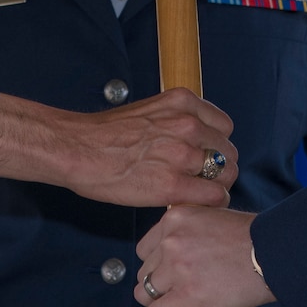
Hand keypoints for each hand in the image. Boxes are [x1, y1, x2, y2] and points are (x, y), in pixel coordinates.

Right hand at [0, 90, 236, 206]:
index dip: (216, 145)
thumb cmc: (107, 134)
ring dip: (217, 186)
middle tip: (204, 179)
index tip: (206, 156)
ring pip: (226, 174)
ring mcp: (182, 155)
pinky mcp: (173, 185)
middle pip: (228, 151)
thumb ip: (179, 121)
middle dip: (220, 167)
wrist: (78, 150)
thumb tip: (199, 140)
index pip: (224, 127)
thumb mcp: (152, 111)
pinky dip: (211, 203)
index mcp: (182, 103)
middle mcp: (187, 125)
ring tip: (199, 192)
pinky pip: (214, 196)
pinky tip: (196, 203)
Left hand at [135, 205, 272, 306]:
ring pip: (145, 293)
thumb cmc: (251, 237)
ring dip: (158, 302)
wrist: (272, 255)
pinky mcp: (186, 297)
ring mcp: (176, 270)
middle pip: (144, 270)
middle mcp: (169, 242)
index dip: (156, 263)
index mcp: (174, 219)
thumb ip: (188, 230)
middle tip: (175, 292)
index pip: (145, 248)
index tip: (167, 273)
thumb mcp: (212, 216)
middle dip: (158, 283)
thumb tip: (175, 251)